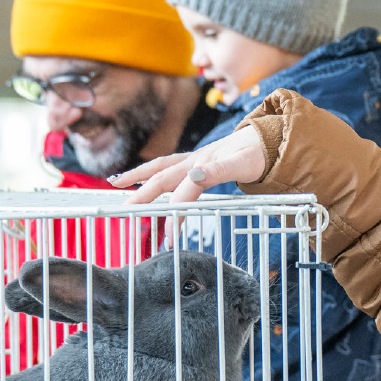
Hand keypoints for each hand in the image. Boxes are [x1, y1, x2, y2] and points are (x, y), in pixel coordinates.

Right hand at [109, 125, 265, 206]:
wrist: (264, 141)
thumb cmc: (254, 155)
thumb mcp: (242, 163)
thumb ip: (219, 170)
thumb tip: (195, 175)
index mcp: (203, 164)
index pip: (183, 192)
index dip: (175, 215)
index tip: (168, 239)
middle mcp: (193, 161)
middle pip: (162, 178)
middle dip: (143, 195)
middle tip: (126, 211)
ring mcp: (192, 160)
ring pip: (160, 168)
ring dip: (139, 177)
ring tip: (116, 183)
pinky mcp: (194, 162)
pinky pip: (166, 167)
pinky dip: (150, 173)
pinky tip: (142, 180)